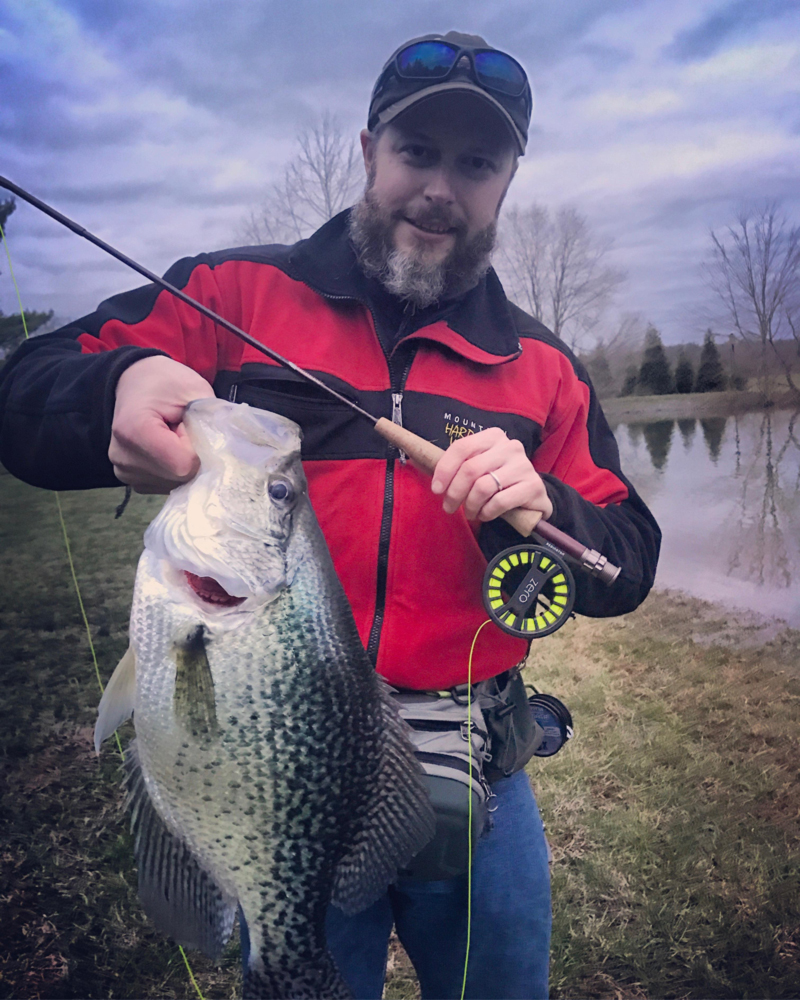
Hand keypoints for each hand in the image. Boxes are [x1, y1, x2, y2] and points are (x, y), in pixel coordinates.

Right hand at [109, 356, 214, 492]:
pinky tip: (168, 450)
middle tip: (184, 430)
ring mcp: (125, 473)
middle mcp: (123, 458)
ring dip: (186, 465)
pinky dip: (176, 470)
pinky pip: (168, 485)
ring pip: (177, 484)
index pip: (184, 464)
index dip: (198, 447)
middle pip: (180, 477)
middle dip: (194, 457)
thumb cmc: (165, 382)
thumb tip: (229, 452)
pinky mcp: (133, 481)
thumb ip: (212, 420)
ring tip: (174, 438)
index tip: (190, 425)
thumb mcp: (193, 389)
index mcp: (134, 431)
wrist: (135, 382)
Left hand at [431, 427, 552, 522]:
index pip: (462, 447)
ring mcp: (524, 465)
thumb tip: (416, 462)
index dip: (444, 469)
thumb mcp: (477, 467)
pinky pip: (499, 502)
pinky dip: (487, 512)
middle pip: (470, 469)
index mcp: (493, 436)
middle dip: (454, 493)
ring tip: (470, 513)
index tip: (436, 489)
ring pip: (483, 487)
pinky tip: (485, 514)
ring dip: (470, 505)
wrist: (531, 497)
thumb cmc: (497, 480)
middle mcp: (510, 447)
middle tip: (449, 507)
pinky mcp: (533, 486)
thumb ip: (456, 465)